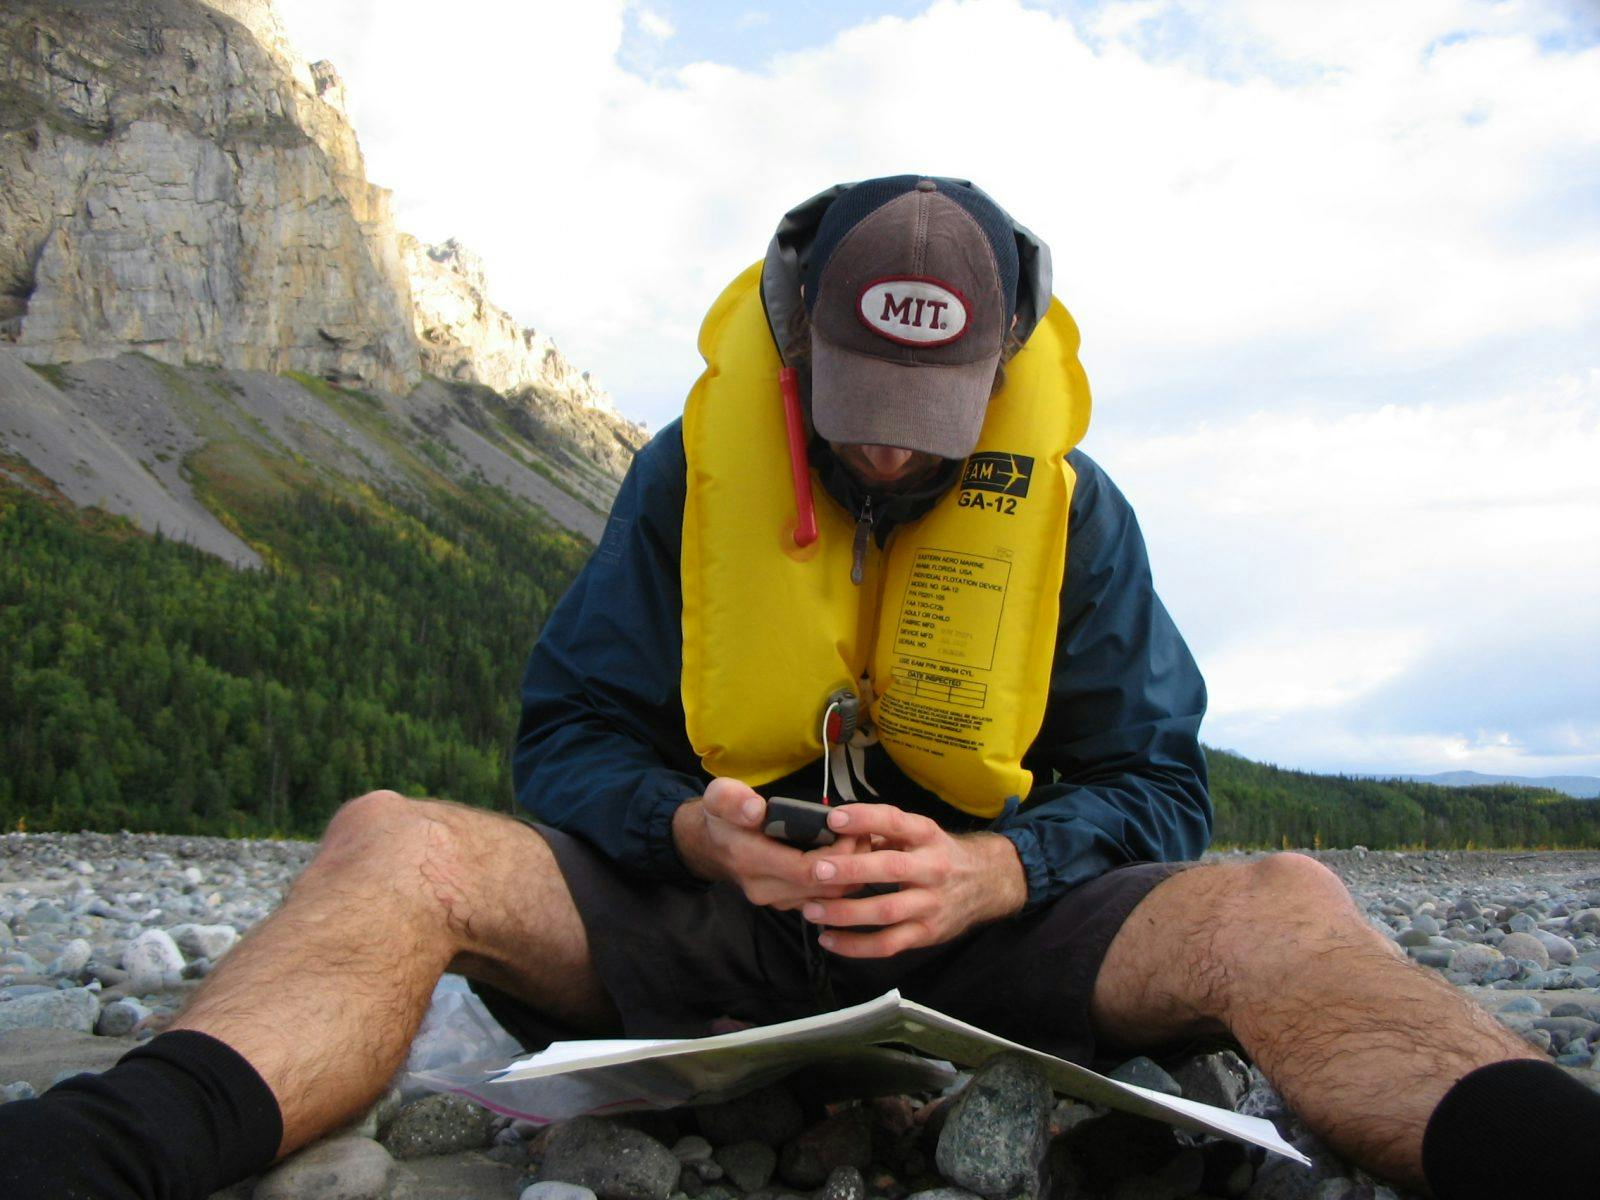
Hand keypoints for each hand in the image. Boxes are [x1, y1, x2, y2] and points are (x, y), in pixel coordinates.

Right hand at [672, 777, 865, 909]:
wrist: (711, 846)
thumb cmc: (723, 816)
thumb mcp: (719, 796)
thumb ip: (734, 800)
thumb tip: (756, 810)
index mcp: (750, 860)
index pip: (805, 870)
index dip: (836, 855)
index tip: (852, 831)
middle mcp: (764, 888)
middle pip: (823, 887)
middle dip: (851, 863)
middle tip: (865, 835)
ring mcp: (777, 900)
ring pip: (828, 898)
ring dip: (851, 874)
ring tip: (861, 843)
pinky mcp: (787, 902)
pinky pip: (823, 899)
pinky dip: (842, 881)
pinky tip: (849, 857)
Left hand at [798, 803, 1026, 957]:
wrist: (988, 883)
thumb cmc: (939, 854)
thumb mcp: (920, 833)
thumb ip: (883, 831)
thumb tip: (836, 826)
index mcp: (927, 836)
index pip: (895, 822)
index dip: (865, 819)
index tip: (833, 818)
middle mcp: (931, 868)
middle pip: (890, 869)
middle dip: (851, 870)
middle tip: (817, 870)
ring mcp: (930, 904)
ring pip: (885, 912)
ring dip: (845, 913)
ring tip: (811, 910)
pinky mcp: (926, 934)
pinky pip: (888, 944)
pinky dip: (856, 946)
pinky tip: (828, 939)